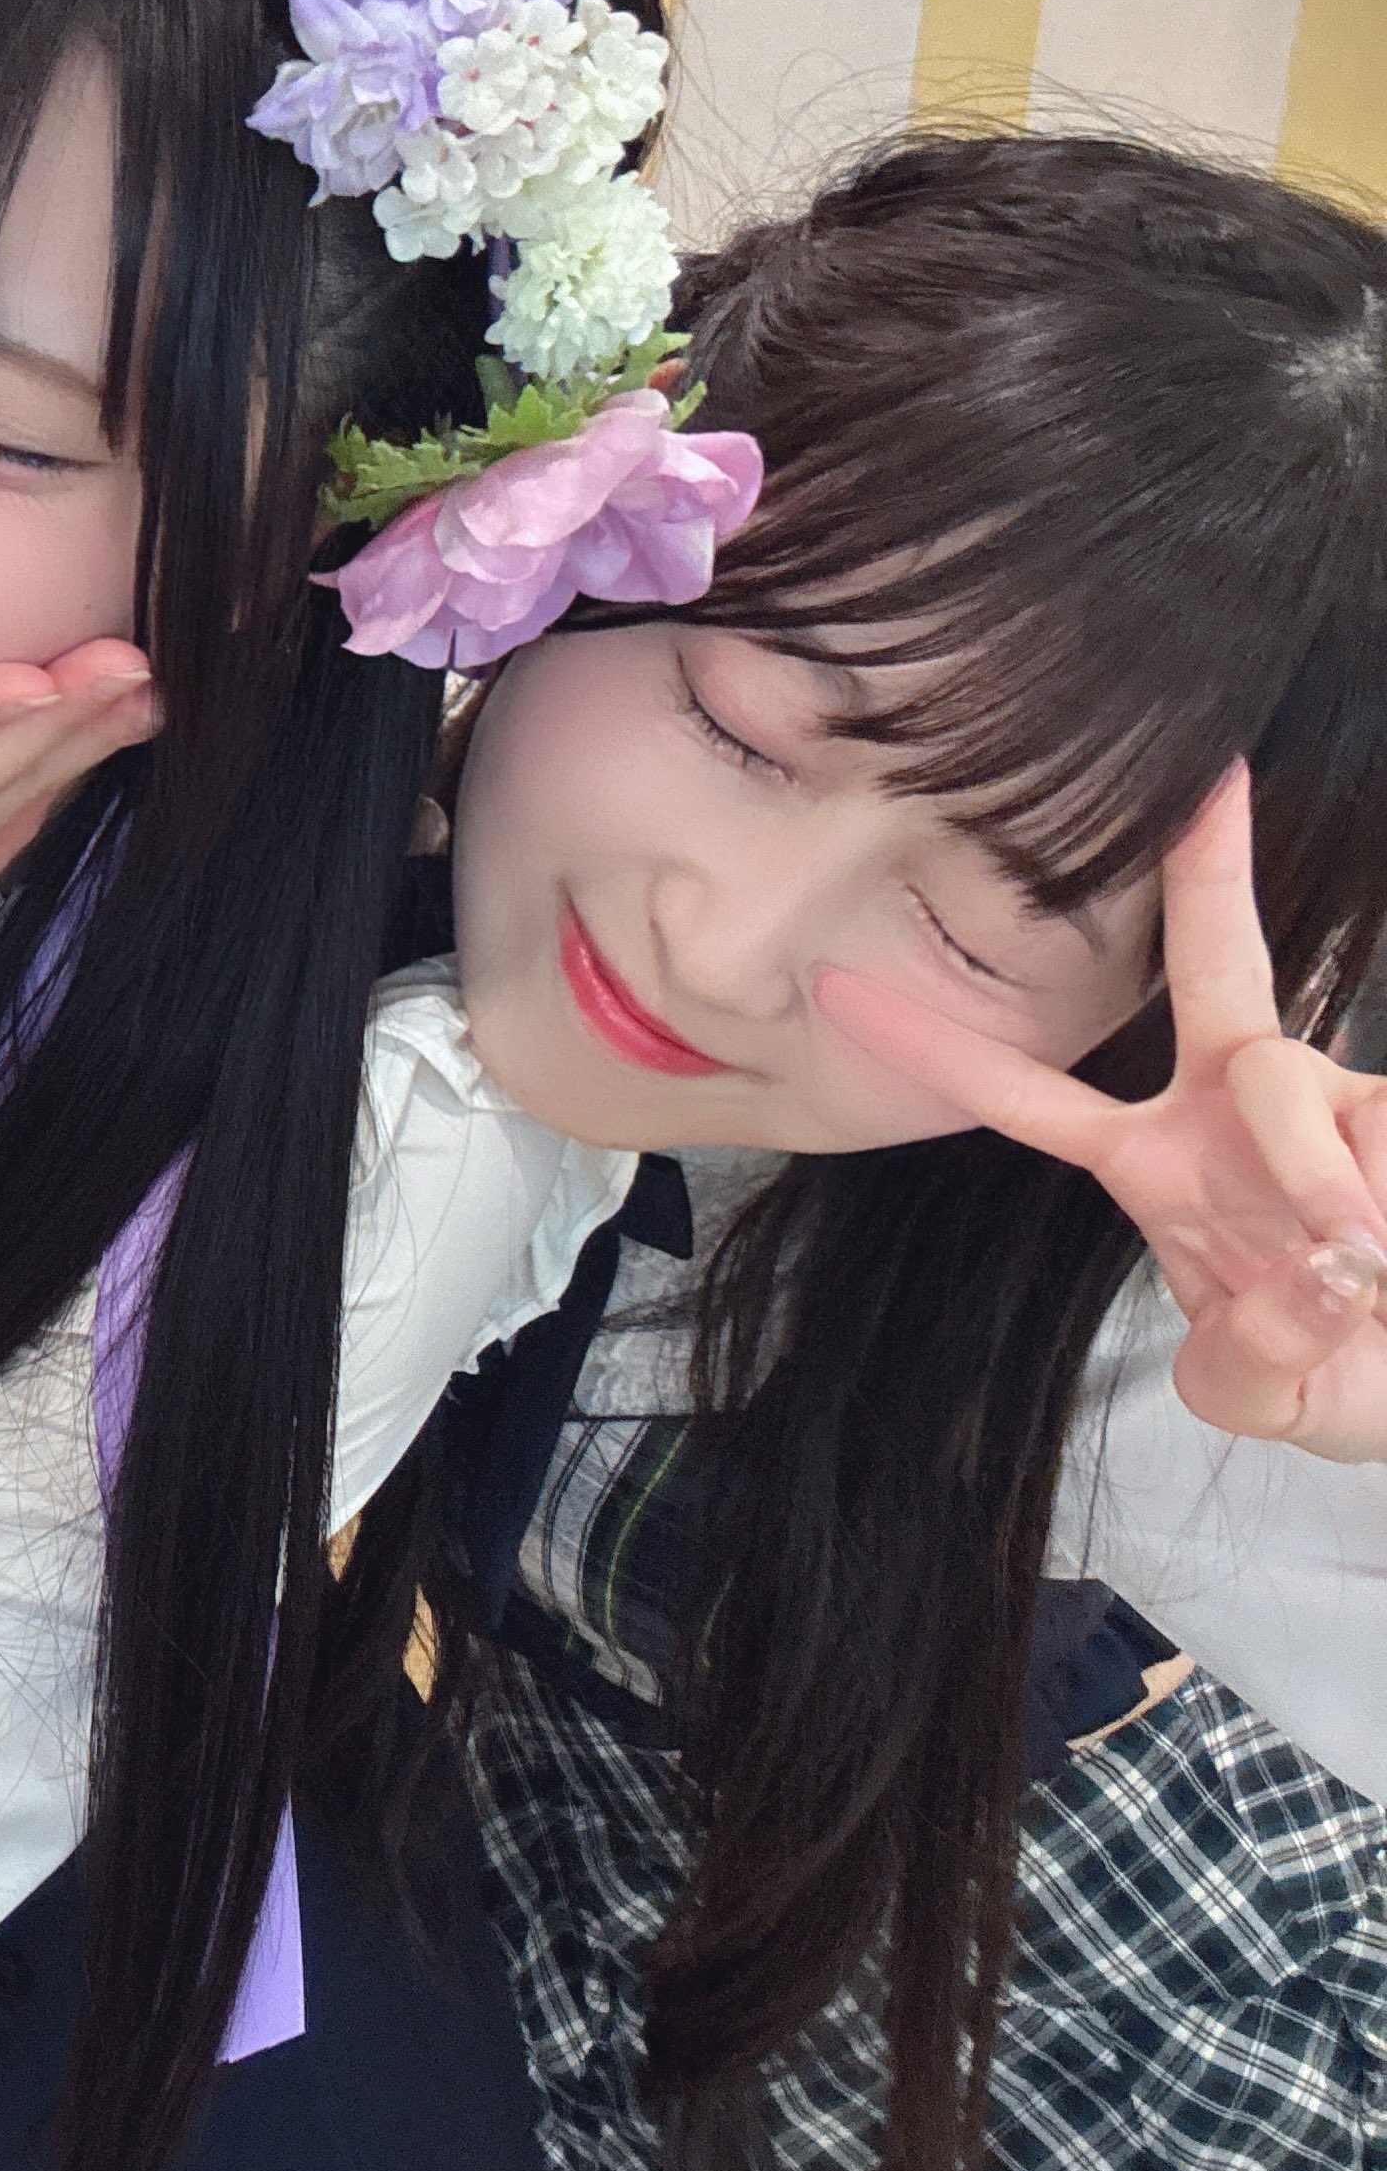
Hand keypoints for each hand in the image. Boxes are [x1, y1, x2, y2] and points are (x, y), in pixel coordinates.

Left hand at [819, 771, 1386, 1458]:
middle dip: (1208, 868)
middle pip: (1216, 964)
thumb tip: (1305, 1283)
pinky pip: (1373, 1130)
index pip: (1029, 1097)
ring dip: (1317, 1188)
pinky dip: (1377, 1210)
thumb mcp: (1262, 1393)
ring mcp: (1327, 1101)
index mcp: (1155, 1162)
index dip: (939, 1050)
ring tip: (1354, 1271)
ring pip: (1281, 1078)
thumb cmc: (1340, 1369)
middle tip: (1210, 777)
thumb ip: (1251, 1364)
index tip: (837, 989)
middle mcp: (1233, 1107)